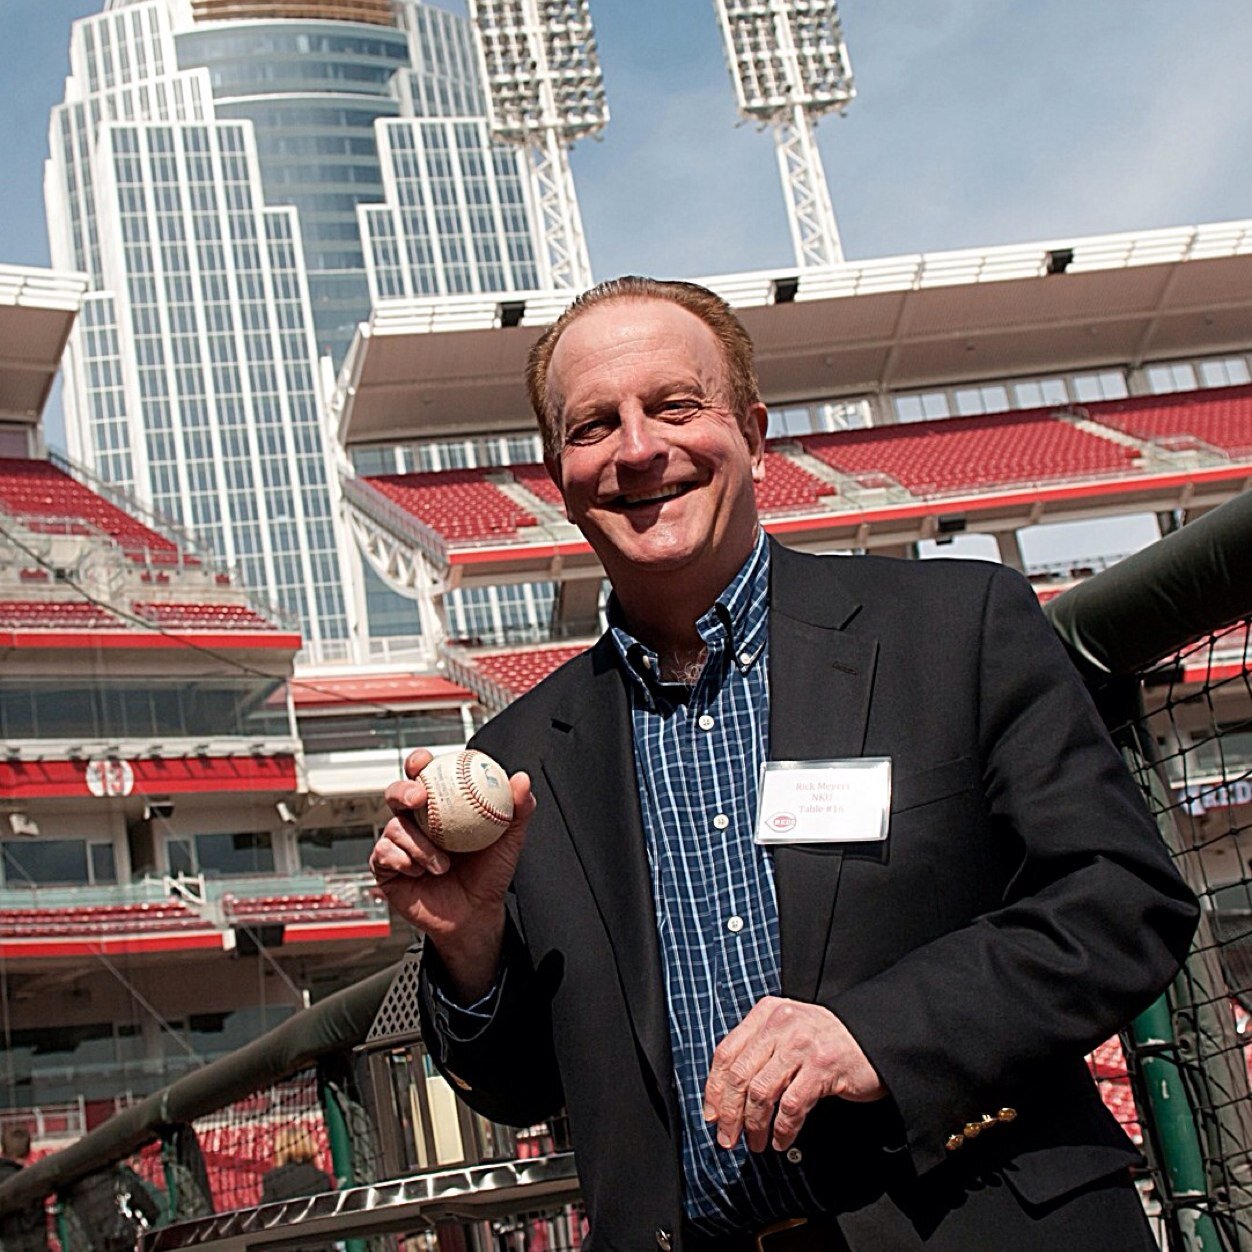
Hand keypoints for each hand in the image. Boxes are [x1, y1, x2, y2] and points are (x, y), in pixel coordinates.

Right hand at [369, 748, 535, 997]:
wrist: (476, 914)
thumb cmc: (489, 874)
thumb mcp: (508, 840)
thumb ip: (517, 808)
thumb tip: (521, 780)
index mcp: (440, 806)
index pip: (424, 776)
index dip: (418, 763)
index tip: (424, 762)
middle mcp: (415, 820)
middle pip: (395, 793)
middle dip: (402, 791)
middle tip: (419, 799)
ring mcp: (398, 843)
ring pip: (394, 827)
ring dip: (418, 845)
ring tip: (443, 864)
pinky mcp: (385, 866)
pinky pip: (385, 854)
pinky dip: (405, 861)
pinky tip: (422, 873)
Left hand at [703, 996, 884, 1152]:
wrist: (874, 1038)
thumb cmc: (826, 1041)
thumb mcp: (787, 1031)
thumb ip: (759, 1049)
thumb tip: (724, 1094)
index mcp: (766, 1013)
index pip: (727, 1052)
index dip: (714, 1088)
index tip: (712, 1114)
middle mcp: (781, 1023)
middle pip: (740, 1075)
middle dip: (729, 1113)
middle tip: (728, 1138)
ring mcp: (802, 1044)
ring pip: (761, 1092)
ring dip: (754, 1125)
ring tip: (756, 1143)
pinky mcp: (823, 1066)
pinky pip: (791, 1106)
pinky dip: (783, 1129)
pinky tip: (782, 1140)